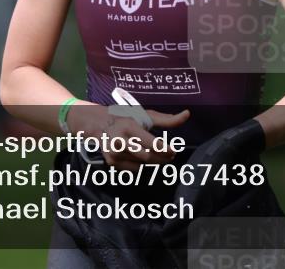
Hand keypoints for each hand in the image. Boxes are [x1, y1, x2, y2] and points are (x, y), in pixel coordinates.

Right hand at [66, 104, 189, 169]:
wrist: (97, 125)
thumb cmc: (124, 117)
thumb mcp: (144, 115)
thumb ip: (166, 119)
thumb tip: (187, 114)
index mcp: (129, 127)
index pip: (151, 143)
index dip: (165, 150)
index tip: (174, 151)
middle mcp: (120, 141)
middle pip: (147, 157)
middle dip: (162, 158)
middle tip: (171, 156)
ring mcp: (115, 154)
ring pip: (142, 164)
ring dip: (154, 162)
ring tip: (160, 156)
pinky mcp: (112, 163)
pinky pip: (133, 169)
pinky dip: (142, 165)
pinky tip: (143, 158)